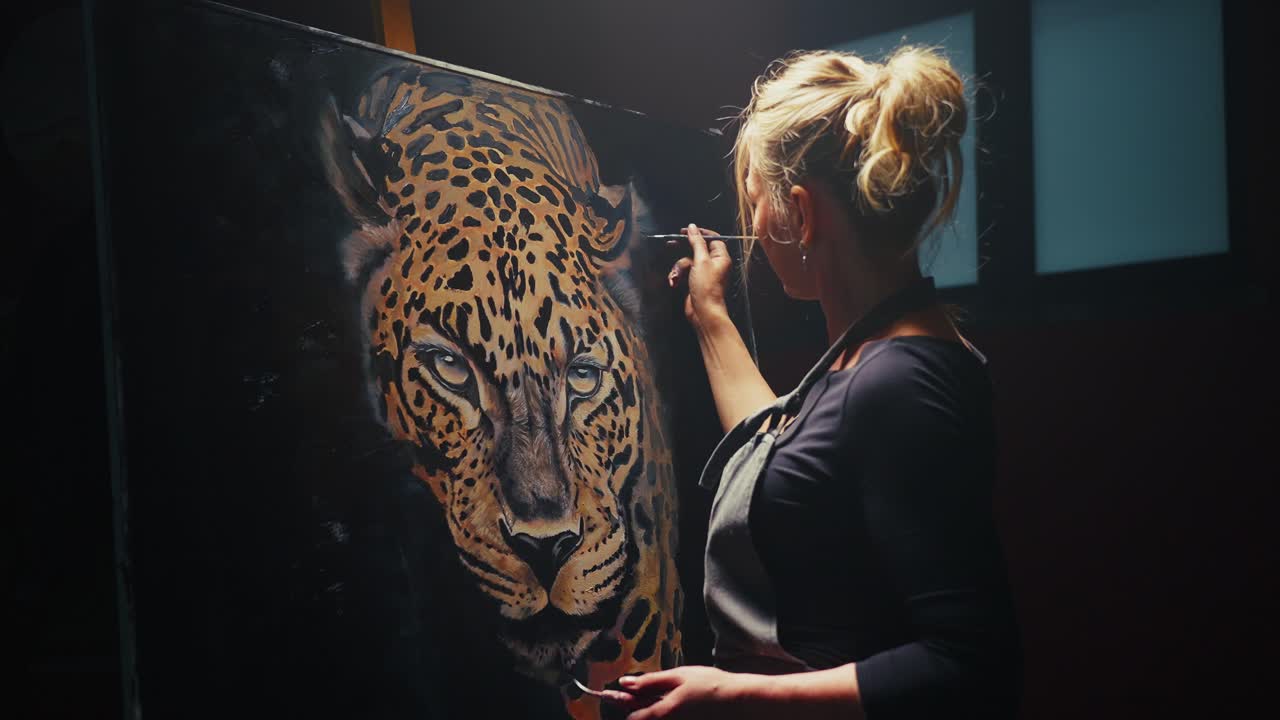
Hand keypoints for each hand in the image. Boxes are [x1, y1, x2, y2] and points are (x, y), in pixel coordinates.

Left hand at [605, 665, 766, 719]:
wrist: (740, 701)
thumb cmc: (709, 685)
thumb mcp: (678, 677)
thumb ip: (650, 681)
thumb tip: (624, 683)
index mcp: (664, 713)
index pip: (632, 717)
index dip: (619, 702)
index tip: (609, 694)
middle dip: (634, 706)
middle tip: (631, 692)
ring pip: (655, 718)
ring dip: (649, 708)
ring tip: (657, 695)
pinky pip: (668, 718)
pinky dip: (662, 711)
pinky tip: (669, 700)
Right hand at [668, 224, 732, 333]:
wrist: (703, 312)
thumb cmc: (707, 288)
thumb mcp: (701, 261)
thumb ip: (696, 242)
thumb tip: (692, 228)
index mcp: (720, 257)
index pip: (712, 238)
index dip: (699, 233)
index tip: (686, 231)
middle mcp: (713, 264)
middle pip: (697, 249)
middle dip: (683, 249)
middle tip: (672, 244)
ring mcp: (703, 273)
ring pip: (687, 261)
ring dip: (679, 268)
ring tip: (677, 276)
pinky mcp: (695, 282)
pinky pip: (684, 272)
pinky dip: (678, 276)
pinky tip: (675, 282)